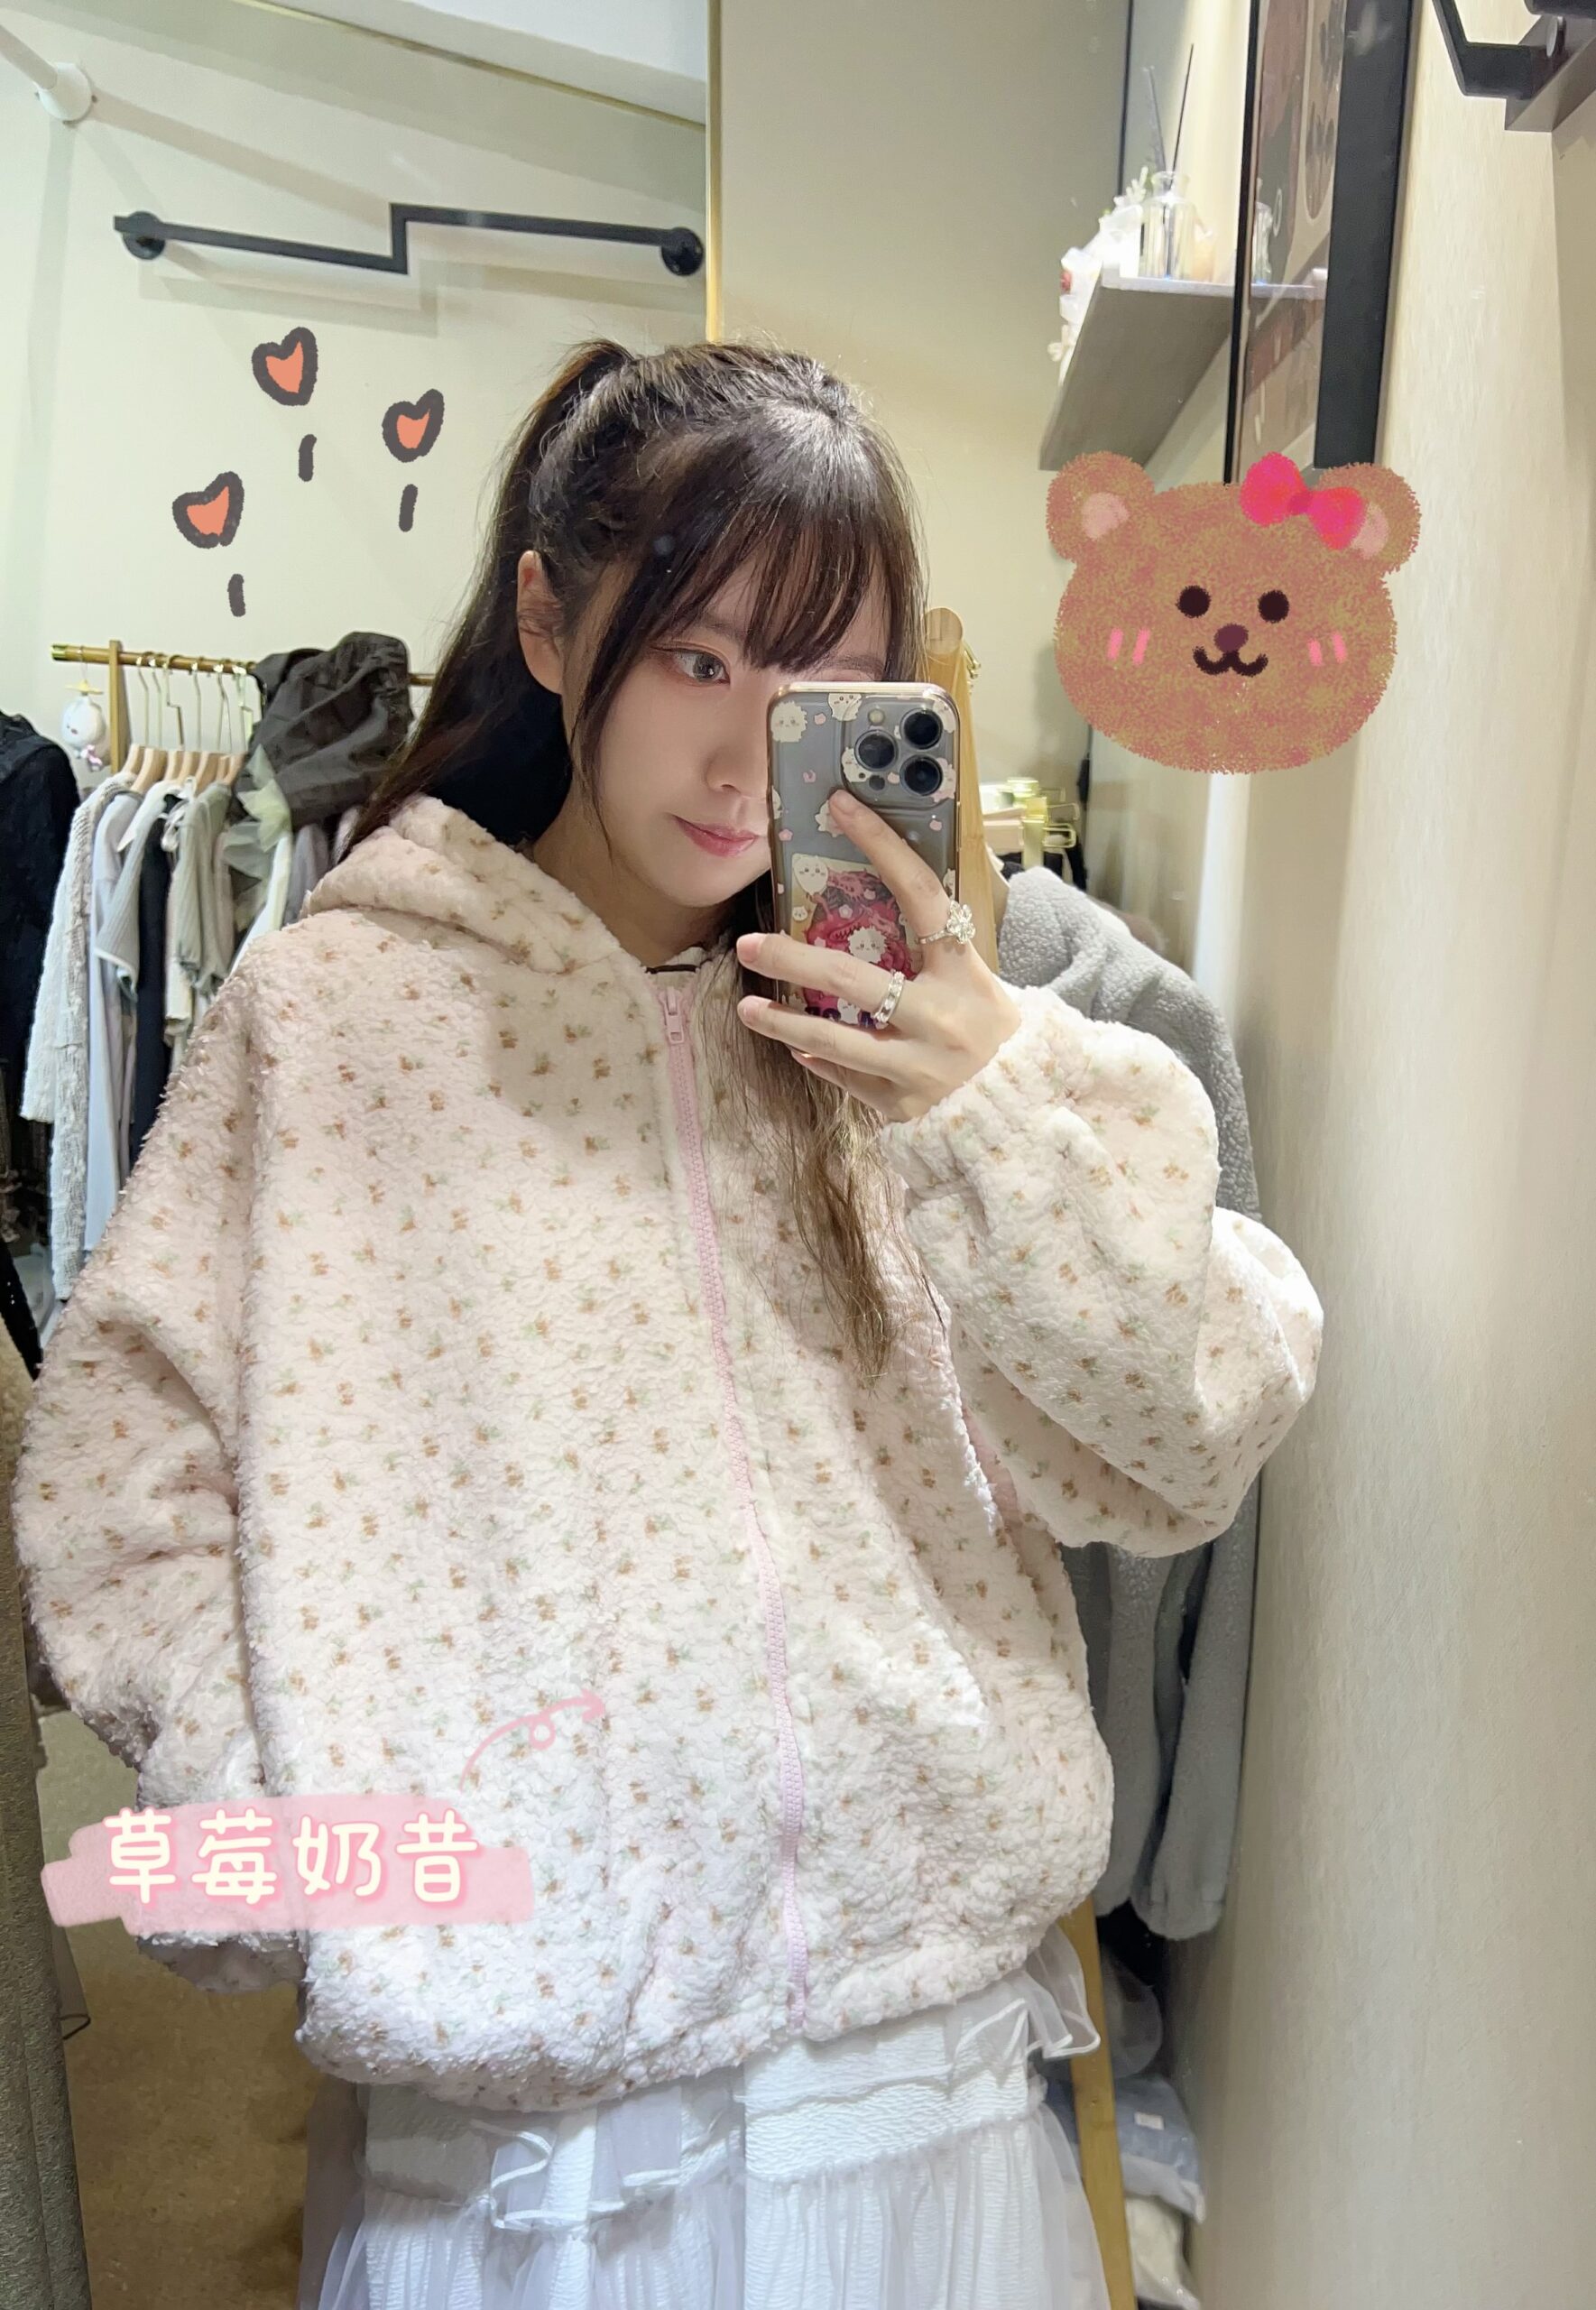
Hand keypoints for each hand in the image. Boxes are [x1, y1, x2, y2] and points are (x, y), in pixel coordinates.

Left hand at [734, 788, 1022, 1123]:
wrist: (1020, 1101)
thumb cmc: (989, 1027)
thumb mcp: (974, 979)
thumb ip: (932, 946)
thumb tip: (870, 899)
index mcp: (963, 973)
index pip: (921, 896)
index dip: (883, 846)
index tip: (839, 807)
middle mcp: (942, 1019)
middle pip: (852, 980)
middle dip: (793, 961)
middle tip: (750, 944)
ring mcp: (920, 1067)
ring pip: (836, 1040)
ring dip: (784, 1022)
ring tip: (747, 1008)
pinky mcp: (903, 1104)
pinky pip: (847, 1077)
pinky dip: (818, 1059)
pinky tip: (795, 1046)